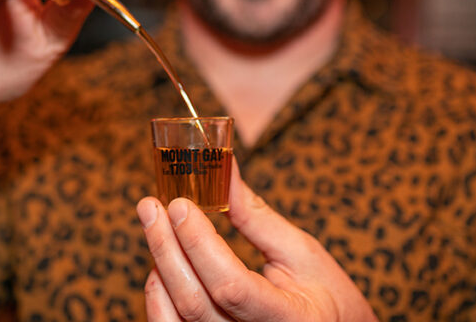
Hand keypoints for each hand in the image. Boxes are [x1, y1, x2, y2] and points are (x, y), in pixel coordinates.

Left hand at [137, 161, 375, 320]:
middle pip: (195, 302)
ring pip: (176, 319)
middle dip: (167, 248)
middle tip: (150, 206)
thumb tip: (223, 167)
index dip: (200, 245)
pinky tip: (160, 265)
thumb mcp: (300, 251)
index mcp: (288, 318)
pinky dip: (158, 298)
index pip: (231, 285)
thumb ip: (256, 216)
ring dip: (161, 269)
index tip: (180, 205)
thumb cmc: (325, 294)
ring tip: (156, 229)